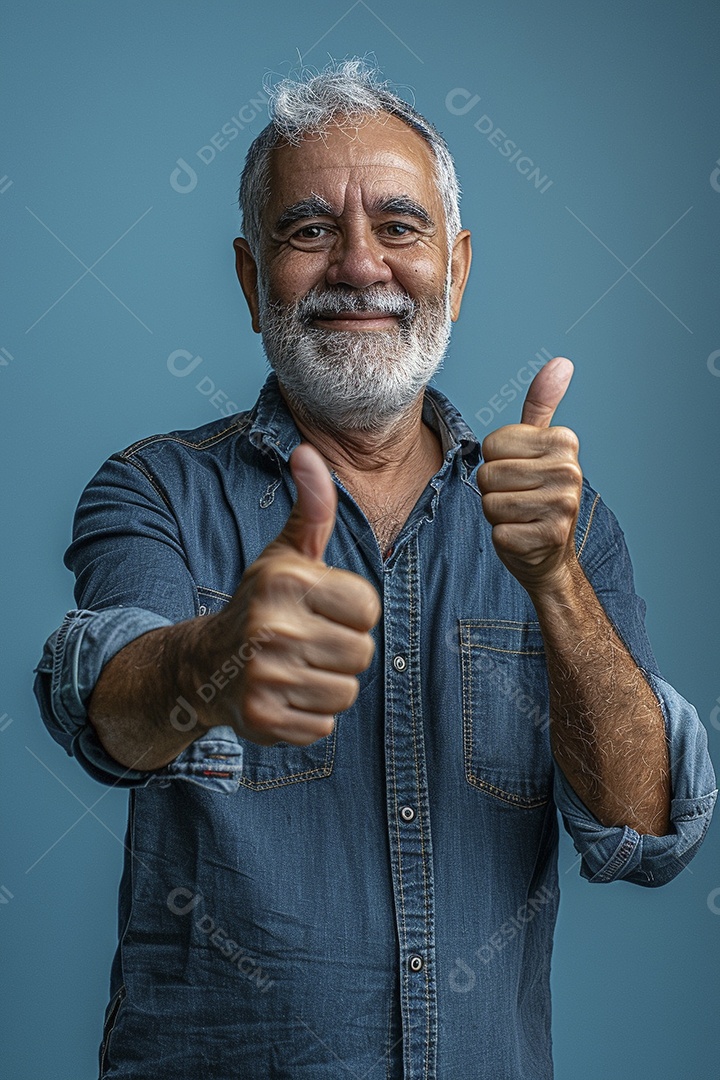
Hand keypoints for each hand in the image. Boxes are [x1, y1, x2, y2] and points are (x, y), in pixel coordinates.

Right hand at [200, 443, 380, 744]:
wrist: (205, 665)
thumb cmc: (261, 602)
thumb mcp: (285, 553)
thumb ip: (312, 507)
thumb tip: (308, 451)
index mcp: (286, 581)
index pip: (368, 608)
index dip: (351, 611)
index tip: (321, 609)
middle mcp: (271, 627)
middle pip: (361, 653)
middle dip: (341, 650)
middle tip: (306, 641)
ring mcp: (264, 676)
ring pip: (345, 692)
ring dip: (327, 683)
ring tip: (295, 667)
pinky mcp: (261, 720)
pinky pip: (322, 724)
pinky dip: (309, 716)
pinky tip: (283, 695)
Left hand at [477, 357, 582, 593]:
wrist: (550, 553)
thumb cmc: (536, 494)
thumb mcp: (538, 446)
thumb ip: (542, 404)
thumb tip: (561, 362)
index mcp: (564, 442)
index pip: (492, 444)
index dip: (495, 461)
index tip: (519, 472)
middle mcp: (569, 471)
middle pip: (488, 473)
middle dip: (493, 489)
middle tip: (518, 498)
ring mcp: (562, 506)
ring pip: (490, 501)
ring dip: (496, 513)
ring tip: (520, 516)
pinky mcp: (549, 537)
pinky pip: (498, 531)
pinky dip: (503, 537)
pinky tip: (523, 536)